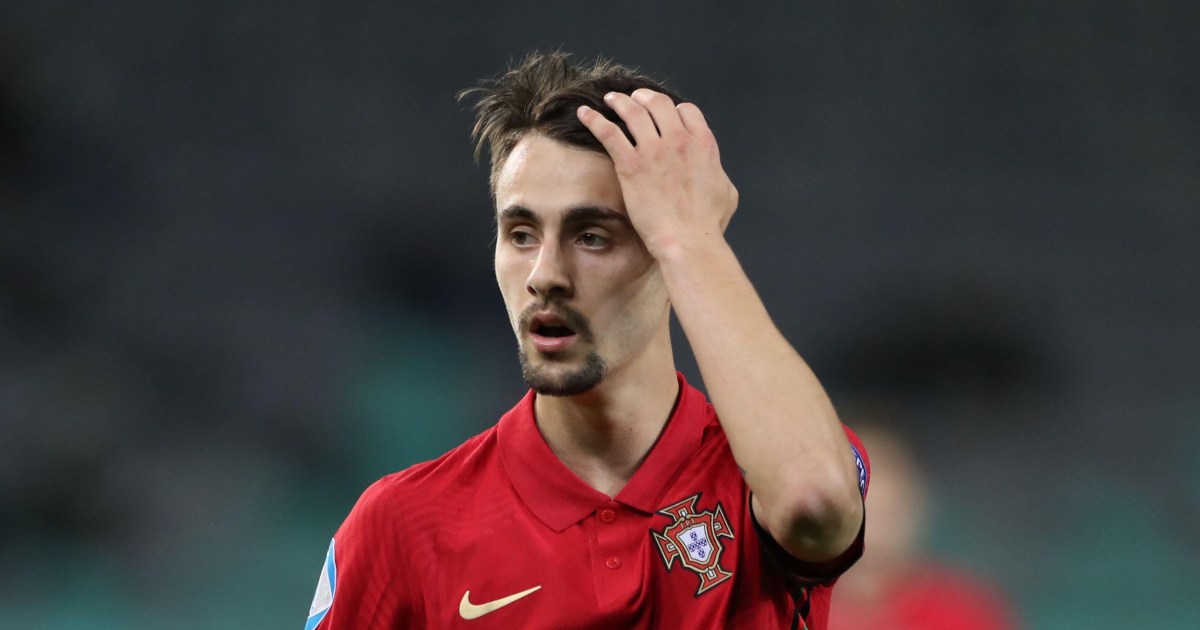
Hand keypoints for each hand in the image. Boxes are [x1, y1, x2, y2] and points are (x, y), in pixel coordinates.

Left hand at [576, 89, 737, 257]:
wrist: (687, 239)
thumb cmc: (708, 223)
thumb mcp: (727, 192)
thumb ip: (718, 172)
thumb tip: (714, 170)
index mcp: (703, 144)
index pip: (686, 111)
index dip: (675, 109)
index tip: (666, 114)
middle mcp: (678, 140)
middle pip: (658, 104)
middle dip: (645, 97)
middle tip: (635, 98)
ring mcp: (653, 151)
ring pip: (633, 112)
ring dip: (620, 101)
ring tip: (611, 99)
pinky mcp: (630, 165)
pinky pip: (608, 132)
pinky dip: (594, 119)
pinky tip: (584, 113)